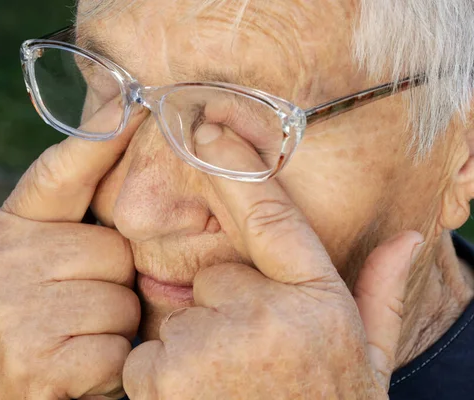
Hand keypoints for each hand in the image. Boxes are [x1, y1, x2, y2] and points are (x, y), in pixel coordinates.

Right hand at [0, 100, 146, 399]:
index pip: (58, 173)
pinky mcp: (36, 360)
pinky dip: (109, 368)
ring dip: (113, 330)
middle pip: (114, 250)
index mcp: (6, 230)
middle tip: (80, 314)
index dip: (99, 139)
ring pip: (121, 301)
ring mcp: (14, 309)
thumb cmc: (26, 329)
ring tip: (75, 343)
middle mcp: (2, 259)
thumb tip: (118, 165)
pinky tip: (76, 374)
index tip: (134, 103)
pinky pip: (116, 348)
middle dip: (114, 287)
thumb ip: (65, 232)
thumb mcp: (31, 269)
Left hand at [123, 124, 423, 398]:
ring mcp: (210, 346)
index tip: (208, 129)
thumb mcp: (367, 361)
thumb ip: (381, 294)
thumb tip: (409, 237)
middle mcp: (265, 315)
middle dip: (225, 310)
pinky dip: (163, 376)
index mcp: (315, 302)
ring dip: (197, 347)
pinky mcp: (163, 376)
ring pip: (183, 316)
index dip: (237, 168)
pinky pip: (149, 353)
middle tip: (251, 358)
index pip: (270, 215)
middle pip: (216, 277)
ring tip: (230, 389)